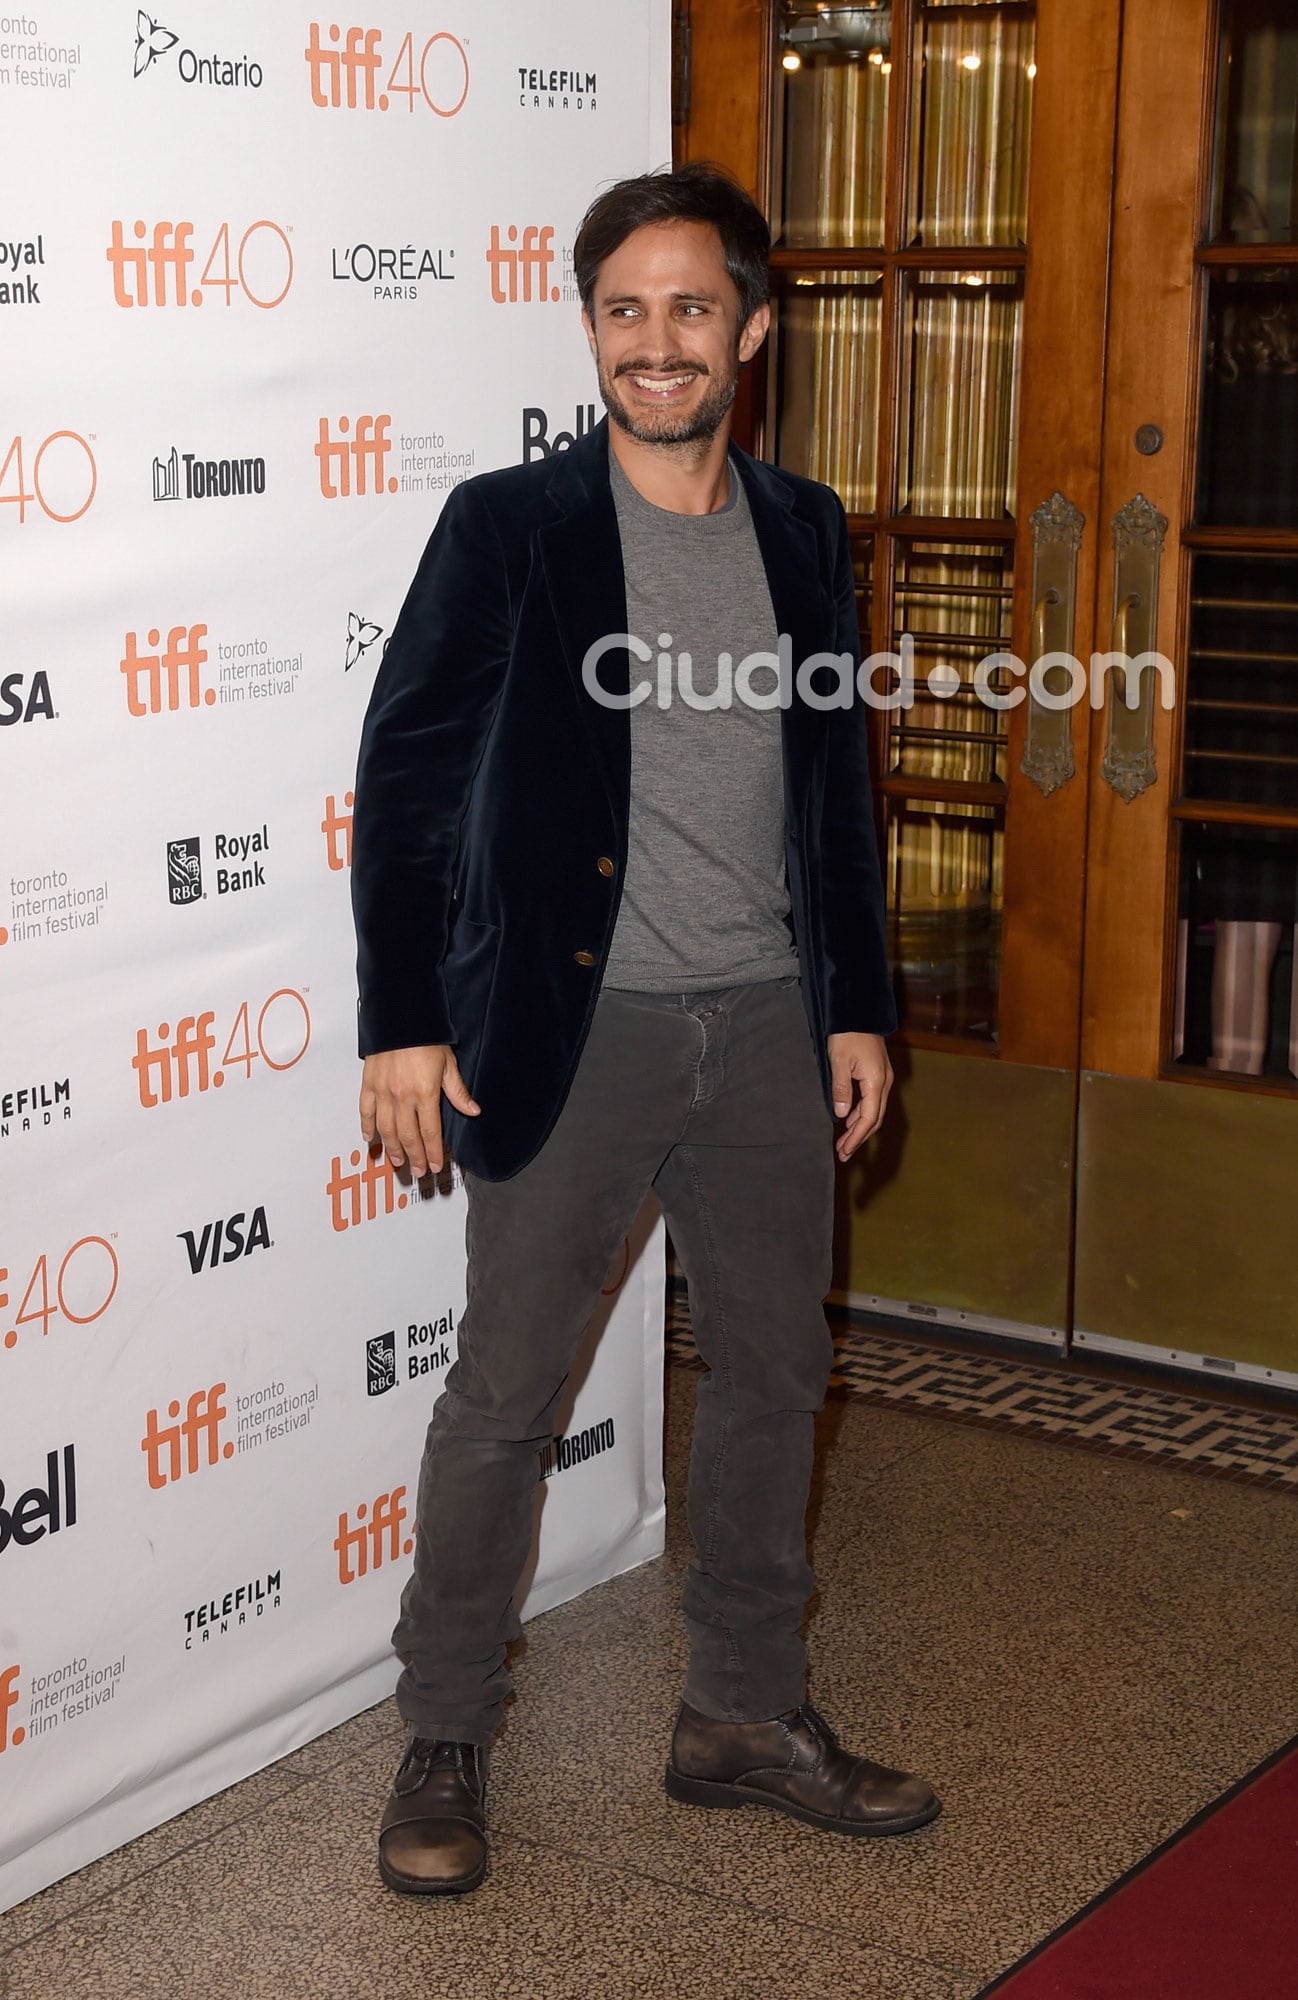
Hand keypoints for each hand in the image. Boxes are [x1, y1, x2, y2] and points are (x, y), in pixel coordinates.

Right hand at [359, 1044, 479, 1177]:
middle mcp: (402, 1097)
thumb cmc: (426, 1038)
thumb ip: (457, 1091)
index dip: (433, 1152)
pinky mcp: (369, 1084)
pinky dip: (367, 1126)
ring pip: (386, 1129)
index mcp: (424, 1094)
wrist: (400, 1018)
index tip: (436, 1165)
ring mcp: (383, 1092)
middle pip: (408, 1136)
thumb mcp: (448, 1065)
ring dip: (392, 1148)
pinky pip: (366, 1111)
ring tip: (397, 1162)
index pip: (429, 1132)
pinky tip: (370, 1139)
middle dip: (414, 1157)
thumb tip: (473, 1110)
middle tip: (418, 1171)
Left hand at [826, 1032, 892, 1162]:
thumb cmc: (847, 1034)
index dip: (857, 1137)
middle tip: (843, 1153)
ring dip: (859, 1127)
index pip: (869, 1118)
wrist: (858, 1011)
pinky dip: (861, 1114)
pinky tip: (849, 1120)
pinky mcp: (877, 1074)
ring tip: (843, 1142)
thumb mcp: (838, 1061)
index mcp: (876, 1081)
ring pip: (874, 1110)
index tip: (844, 1150)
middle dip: (859, 1137)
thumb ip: (841, 1089)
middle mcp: (884, 1082)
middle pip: (875, 1118)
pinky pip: (871, 1100)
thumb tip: (843, 1115)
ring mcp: (882, 1078)